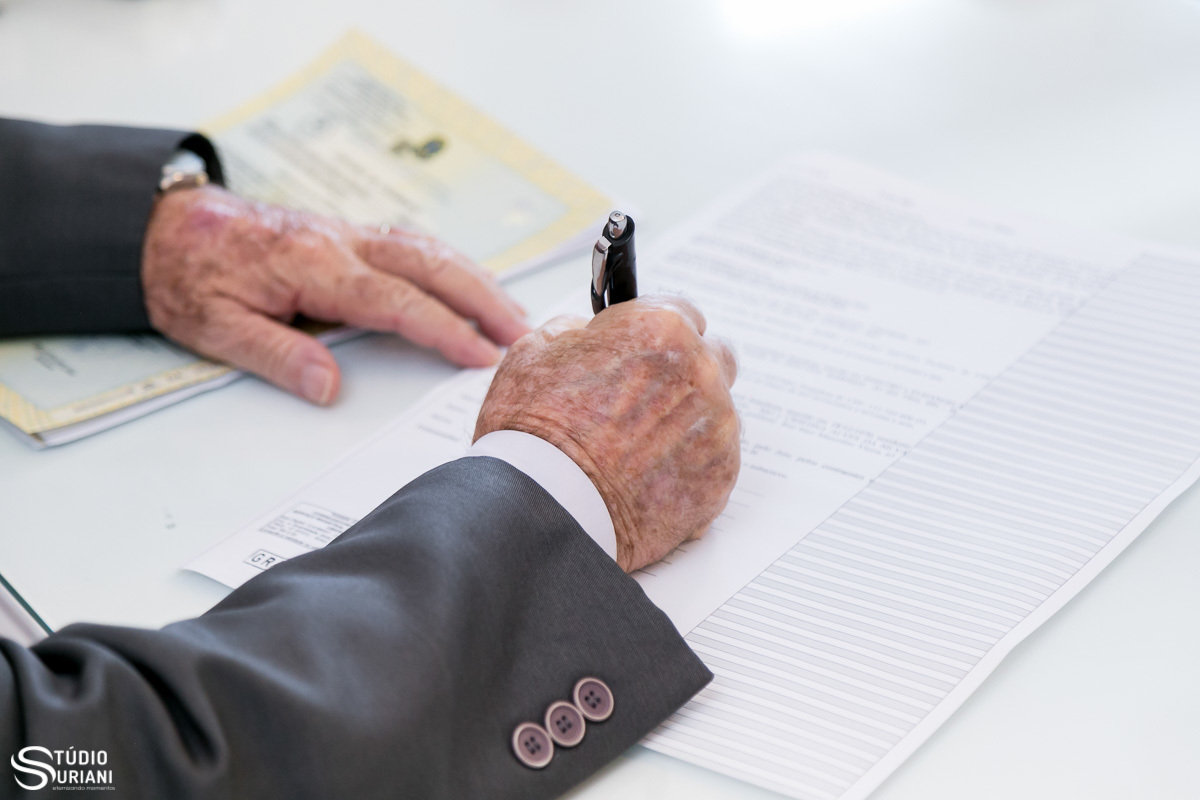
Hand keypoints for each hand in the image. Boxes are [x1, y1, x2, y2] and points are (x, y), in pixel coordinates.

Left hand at [141, 185, 530, 404]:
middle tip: (520, 333)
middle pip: (429, 263)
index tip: (479, 356)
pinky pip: (412, 243)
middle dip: (482, 298)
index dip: (443, 329)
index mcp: (314, 265)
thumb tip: (329, 388)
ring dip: (474, 278)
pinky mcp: (347, 235)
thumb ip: (276, 354)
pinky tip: (466, 283)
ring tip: (510, 313)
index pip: (395, 300)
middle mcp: (340, 242)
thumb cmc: (189, 276)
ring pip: (427, 247)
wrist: (165, 227)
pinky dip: (450, 264)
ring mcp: (347, 233)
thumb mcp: (215, 326)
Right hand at [474, 296, 740, 571]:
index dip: (656, 334)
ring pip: (715, 414)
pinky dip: (687, 468)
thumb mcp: (533, 353)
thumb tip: (589, 335)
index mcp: (661, 329)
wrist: (544, 510)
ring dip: (686, 423)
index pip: (683, 313)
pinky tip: (647, 480)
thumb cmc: (534, 432)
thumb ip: (575, 332)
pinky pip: (713, 462)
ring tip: (637, 451)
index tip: (644, 350)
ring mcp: (717, 429)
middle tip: (644, 399)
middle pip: (711, 359)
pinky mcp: (719, 479)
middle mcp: (700, 373)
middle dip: (684, 372)